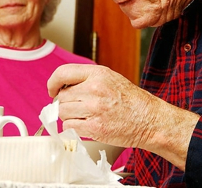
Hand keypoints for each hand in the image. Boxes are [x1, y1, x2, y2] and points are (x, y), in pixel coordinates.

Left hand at [47, 63, 198, 169]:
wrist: (149, 119)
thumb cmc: (130, 100)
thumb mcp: (110, 78)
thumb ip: (86, 79)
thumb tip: (61, 87)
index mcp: (98, 74)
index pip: (62, 73)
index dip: (53, 83)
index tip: (53, 90)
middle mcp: (94, 89)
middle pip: (61, 96)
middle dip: (64, 103)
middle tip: (76, 107)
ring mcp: (94, 109)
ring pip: (63, 112)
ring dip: (68, 116)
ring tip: (83, 116)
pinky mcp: (95, 128)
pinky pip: (69, 127)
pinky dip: (73, 128)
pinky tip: (85, 125)